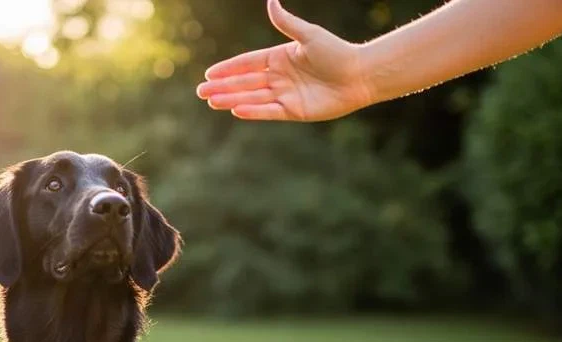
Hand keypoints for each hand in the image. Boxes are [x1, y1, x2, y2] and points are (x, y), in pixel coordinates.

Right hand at [195, 0, 372, 120]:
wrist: (359, 75)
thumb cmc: (337, 52)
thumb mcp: (309, 35)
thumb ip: (286, 22)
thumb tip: (270, 1)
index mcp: (280, 57)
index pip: (248, 63)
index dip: (228, 68)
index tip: (209, 74)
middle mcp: (280, 77)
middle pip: (245, 82)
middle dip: (223, 87)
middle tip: (201, 92)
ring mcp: (285, 95)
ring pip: (253, 97)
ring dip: (232, 99)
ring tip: (212, 102)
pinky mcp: (294, 111)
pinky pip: (269, 111)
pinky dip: (253, 111)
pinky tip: (236, 110)